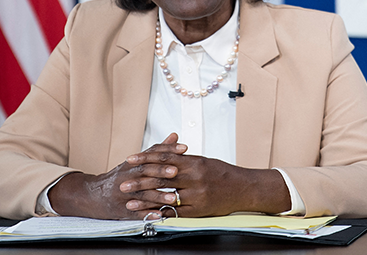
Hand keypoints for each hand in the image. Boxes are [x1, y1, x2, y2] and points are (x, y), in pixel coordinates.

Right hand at [48, 133, 186, 218]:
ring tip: (172, 198)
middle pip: (146, 172)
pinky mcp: (122, 209)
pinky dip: (147, 214)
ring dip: (158, 196)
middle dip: (161, 172)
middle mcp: (128, 176)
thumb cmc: (121, 176)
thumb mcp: (138, 160)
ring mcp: (125, 194)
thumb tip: (175, 136)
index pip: (152, 154)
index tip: (183, 148)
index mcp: (134, 163)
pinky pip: (135, 212)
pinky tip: (158, 215)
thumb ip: (158, 150)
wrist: (94, 194)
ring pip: (142, 194)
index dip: (168, 150)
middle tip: (176, 171)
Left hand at [120, 134, 291, 216]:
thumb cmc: (222, 172)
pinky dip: (160, 214)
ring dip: (145, 200)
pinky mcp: (198, 210)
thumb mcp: (203, 160)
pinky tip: (148, 215)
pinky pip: (176, 213)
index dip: (145, 159)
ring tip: (128, 202)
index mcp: (194, 162)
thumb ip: (183, 158)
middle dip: (139, 180)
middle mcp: (194, 177)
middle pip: (161, 178)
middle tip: (122, 182)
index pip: (164, 158)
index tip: (129, 160)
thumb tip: (165, 152)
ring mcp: (196, 195)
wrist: (244, 188)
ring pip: (165, 197)